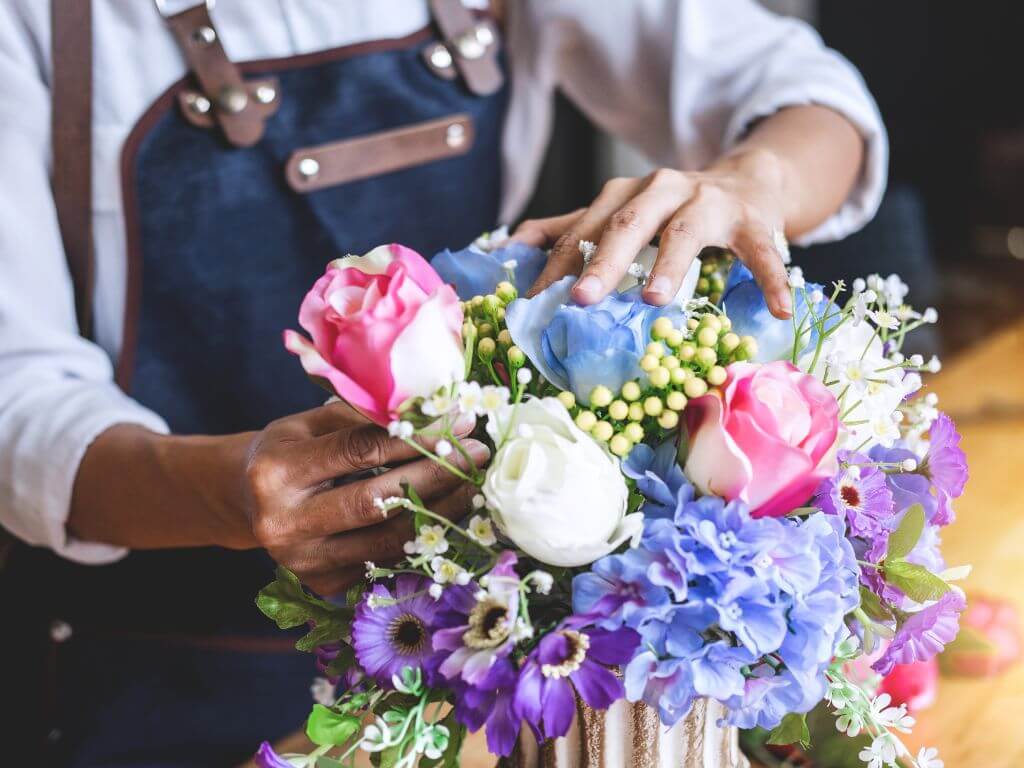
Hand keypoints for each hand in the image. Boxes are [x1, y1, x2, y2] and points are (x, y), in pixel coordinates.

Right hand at [241, 402, 487, 595]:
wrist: (246, 501)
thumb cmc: (288, 450)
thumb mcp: (310, 422)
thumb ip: (362, 418)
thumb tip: (433, 410)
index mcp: (277, 471)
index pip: (361, 451)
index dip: (417, 436)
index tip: (460, 422)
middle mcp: (285, 523)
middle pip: (377, 501)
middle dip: (436, 475)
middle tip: (477, 455)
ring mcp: (304, 562)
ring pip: (387, 539)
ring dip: (440, 512)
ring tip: (474, 485)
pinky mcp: (323, 585)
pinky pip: (386, 561)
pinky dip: (422, 538)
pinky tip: (450, 515)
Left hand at [513, 149, 793, 317]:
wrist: (748, 180)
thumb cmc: (672, 210)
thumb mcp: (620, 212)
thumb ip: (569, 227)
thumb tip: (509, 245)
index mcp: (625, 194)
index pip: (583, 229)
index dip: (557, 265)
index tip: (532, 303)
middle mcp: (662, 190)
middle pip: (627, 223)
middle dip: (602, 260)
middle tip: (581, 299)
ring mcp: (710, 202)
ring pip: (685, 231)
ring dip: (670, 265)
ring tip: (655, 300)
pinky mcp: (753, 220)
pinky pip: (761, 251)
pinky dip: (770, 278)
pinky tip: (778, 308)